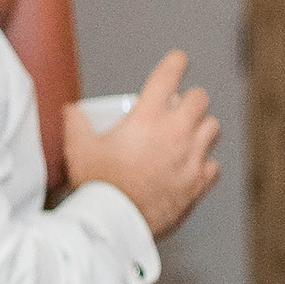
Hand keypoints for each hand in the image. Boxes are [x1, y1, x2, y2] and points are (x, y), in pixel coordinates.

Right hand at [66, 51, 222, 240]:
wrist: (116, 223)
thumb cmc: (97, 185)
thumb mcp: (79, 150)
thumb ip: (76, 125)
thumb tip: (71, 111)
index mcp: (147, 117)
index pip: (169, 75)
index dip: (175, 62)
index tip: (178, 60)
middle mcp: (176, 132)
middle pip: (200, 98)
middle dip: (190, 98)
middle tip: (179, 106)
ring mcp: (191, 158)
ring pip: (213, 129)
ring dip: (202, 128)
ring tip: (189, 135)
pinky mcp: (198, 183)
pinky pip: (213, 166)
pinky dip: (204, 164)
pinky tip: (192, 167)